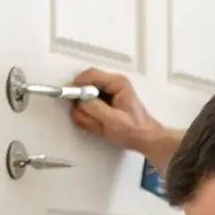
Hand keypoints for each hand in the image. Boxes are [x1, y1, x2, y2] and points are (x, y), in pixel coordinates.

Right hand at [68, 68, 182, 172]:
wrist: (144, 139)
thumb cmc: (135, 130)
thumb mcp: (113, 120)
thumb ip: (94, 108)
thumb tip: (80, 101)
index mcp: (117, 83)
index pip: (90, 75)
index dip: (77, 85)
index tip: (69, 96)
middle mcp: (111, 86)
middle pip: (85, 89)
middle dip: (85, 107)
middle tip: (94, 120)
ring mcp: (106, 95)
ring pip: (84, 102)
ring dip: (88, 117)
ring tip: (101, 126)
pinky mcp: (103, 105)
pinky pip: (87, 110)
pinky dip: (90, 120)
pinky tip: (101, 126)